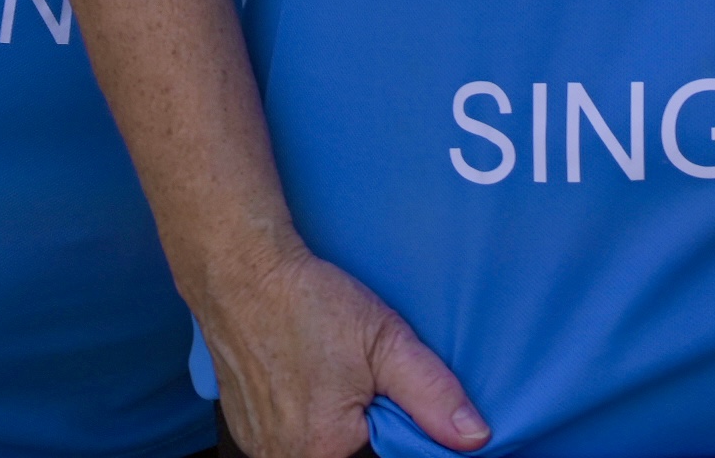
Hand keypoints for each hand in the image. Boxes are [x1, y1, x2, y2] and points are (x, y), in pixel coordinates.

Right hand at [204, 243, 488, 456]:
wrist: (240, 274)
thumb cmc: (308, 303)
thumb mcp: (385, 340)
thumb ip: (433, 394)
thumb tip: (474, 437)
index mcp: (324, 449)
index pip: (384, 453)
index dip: (391, 424)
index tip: (382, 390)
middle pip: (346, 453)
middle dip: (360, 423)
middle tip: (353, 374)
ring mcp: (259, 446)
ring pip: (315, 447)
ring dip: (329, 422)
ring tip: (325, 372)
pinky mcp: (244, 431)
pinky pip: (285, 439)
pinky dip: (299, 417)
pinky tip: (301, 377)